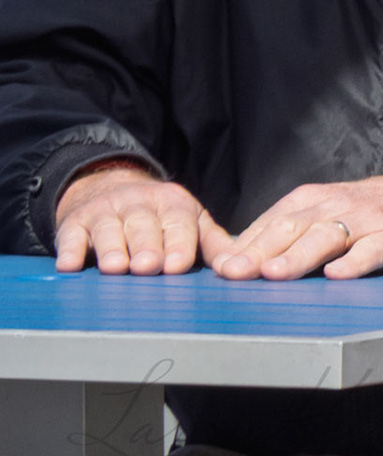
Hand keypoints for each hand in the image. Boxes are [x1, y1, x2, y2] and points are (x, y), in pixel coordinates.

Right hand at [54, 162, 229, 275]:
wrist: (109, 187)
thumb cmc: (158, 216)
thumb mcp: (189, 220)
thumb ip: (211, 242)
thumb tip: (240, 265)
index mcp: (172, 204)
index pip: (178, 223)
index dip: (179, 244)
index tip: (179, 265)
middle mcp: (138, 205)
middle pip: (143, 226)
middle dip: (147, 246)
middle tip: (149, 266)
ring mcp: (105, 212)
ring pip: (109, 230)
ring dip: (112, 249)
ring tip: (117, 268)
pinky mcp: (75, 222)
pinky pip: (70, 236)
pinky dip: (69, 250)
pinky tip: (70, 265)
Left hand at [212, 175, 382, 280]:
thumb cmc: (365, 216)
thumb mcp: (322, 216)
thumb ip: (284, 235)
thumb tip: (233, 260)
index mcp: (311, 201)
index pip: (271, 223)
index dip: (244, 246)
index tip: (219, 269)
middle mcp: (335, 206)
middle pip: (292, 228)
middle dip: (260, 251)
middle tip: (234, 272)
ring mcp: (366, 220)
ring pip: (327, 237)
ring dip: (298, 255)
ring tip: (275, 273)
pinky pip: (373, 249)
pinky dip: (355, 262)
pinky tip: (338, 275)